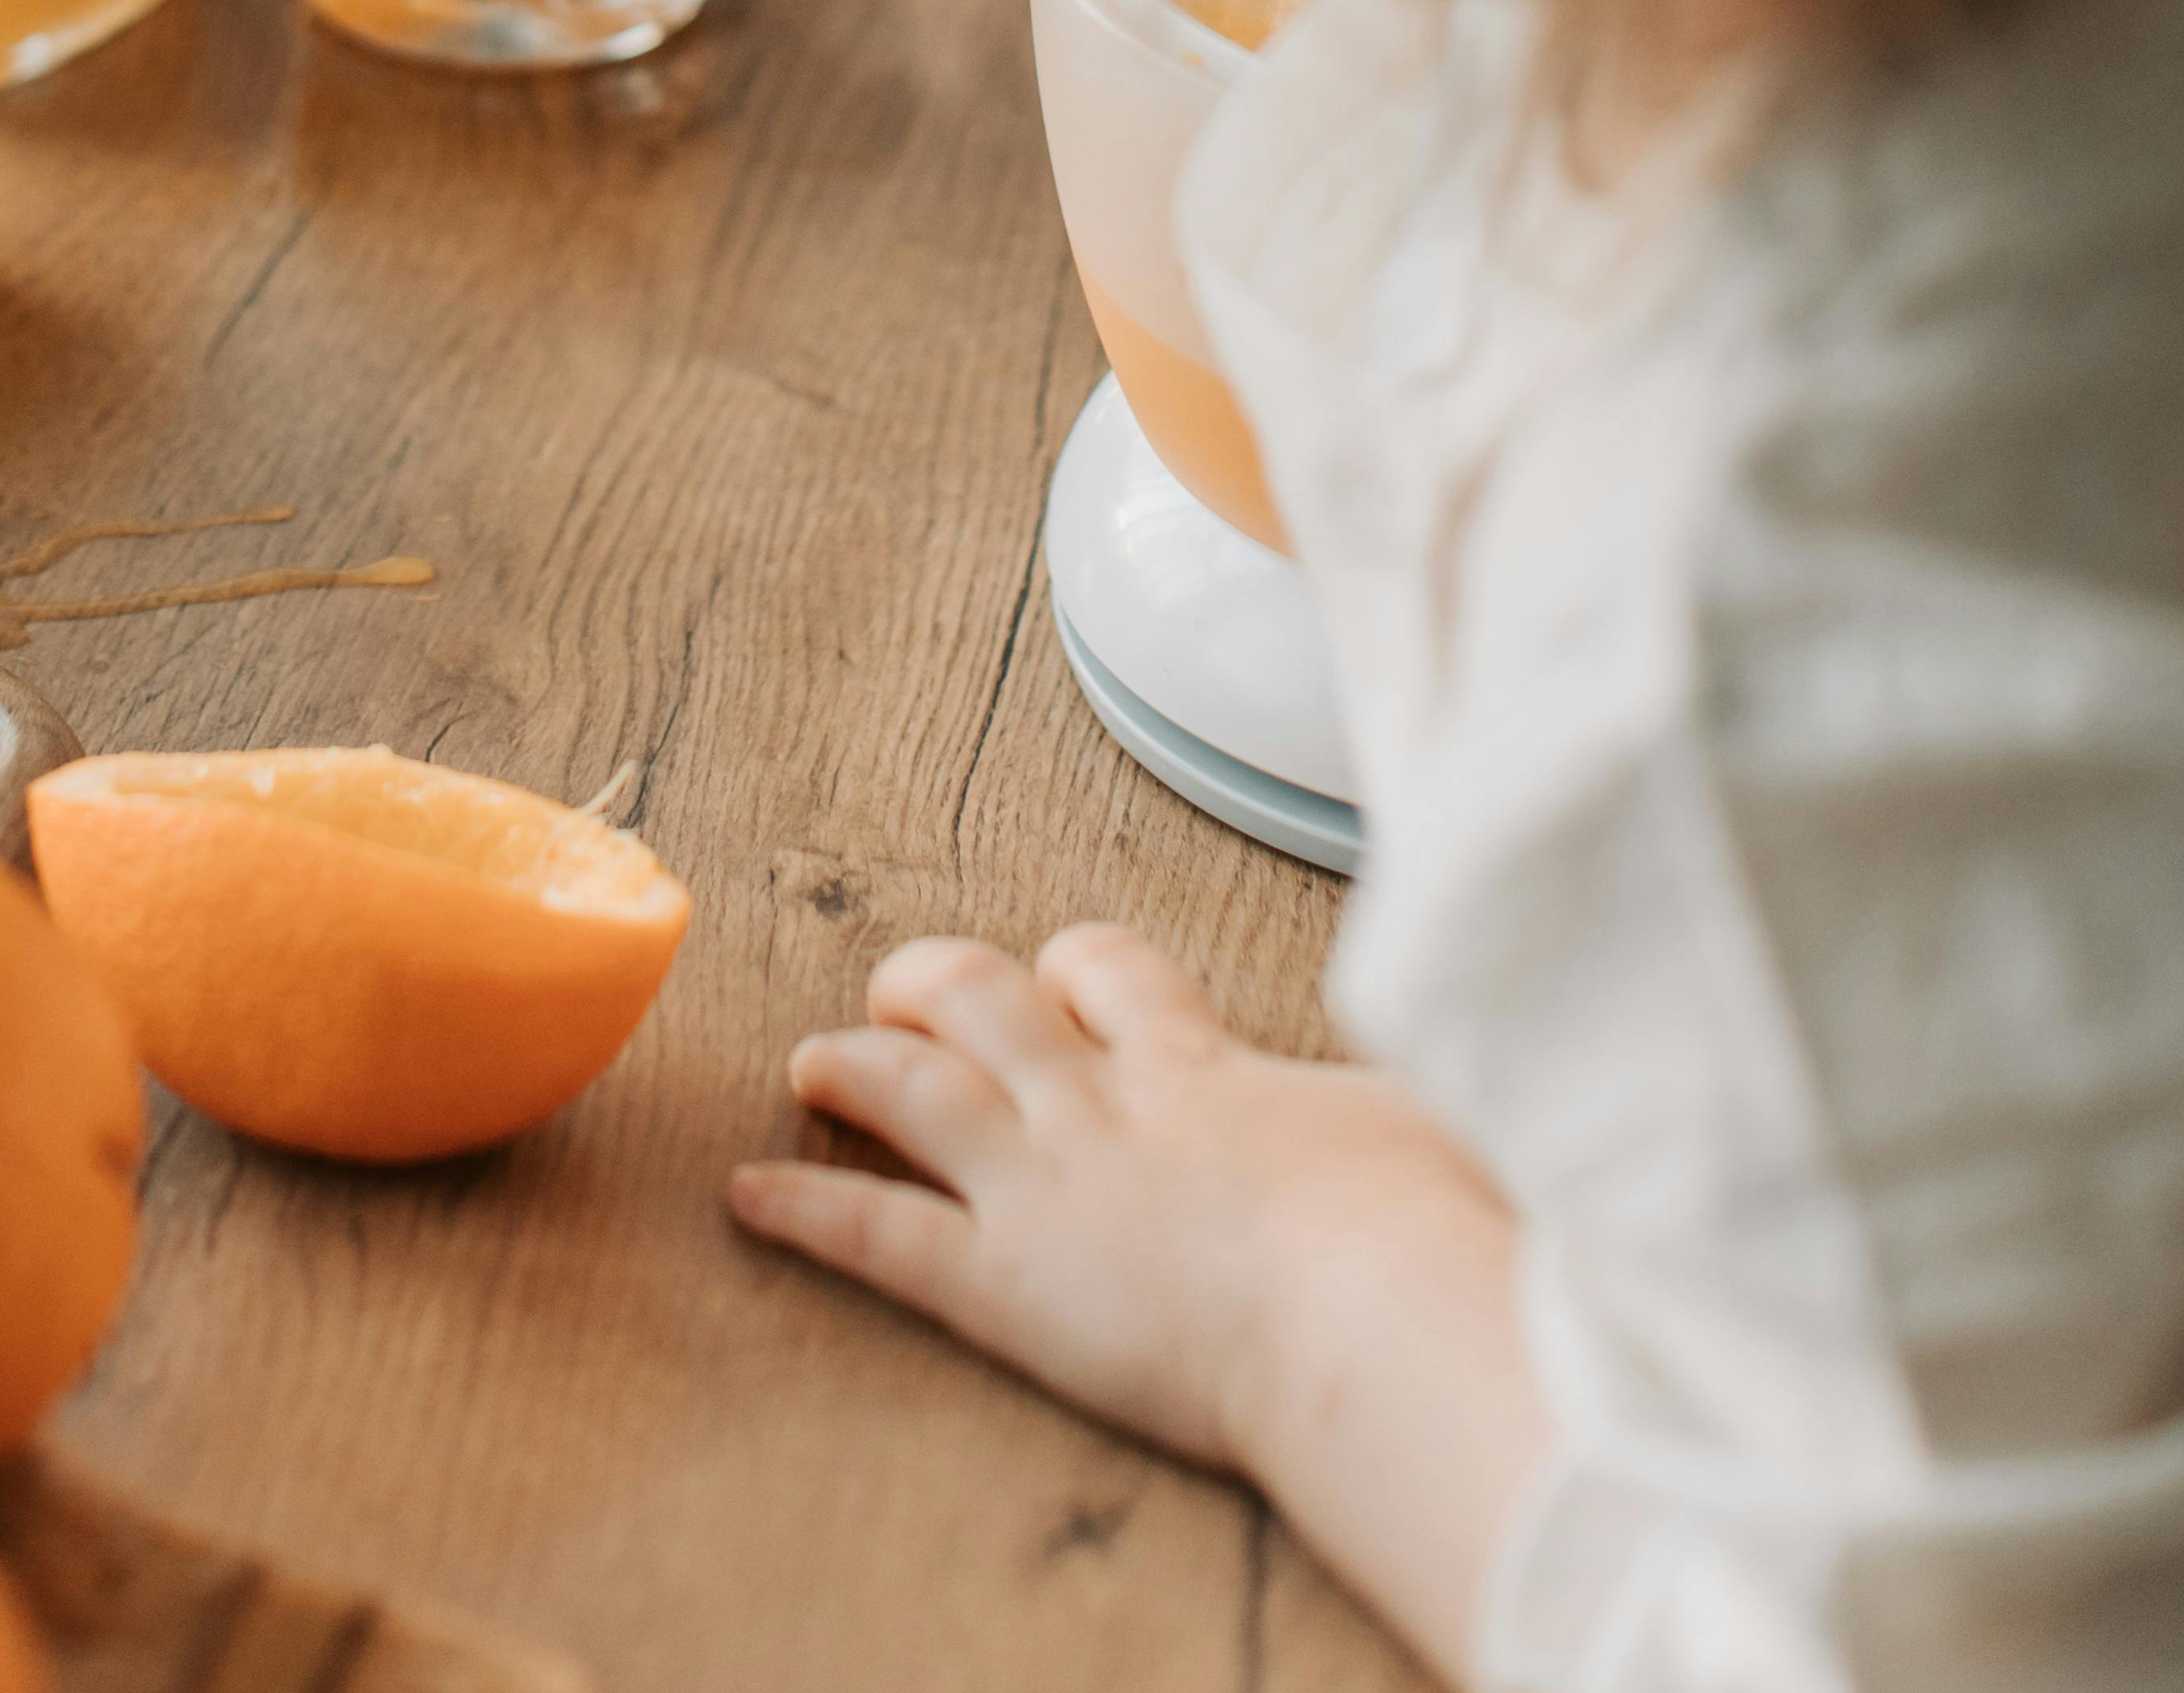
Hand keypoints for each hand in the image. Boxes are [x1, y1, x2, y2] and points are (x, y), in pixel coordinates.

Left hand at [738, 923, 1541, 1684]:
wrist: (1376, 1312)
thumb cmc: (1432, 1234)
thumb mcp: (1451, 1136)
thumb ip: (1443, 1107)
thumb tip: (1536, 1076)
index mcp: (1207, 1071)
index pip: (1116, 975)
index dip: (1078, 967)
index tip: (1064, 973)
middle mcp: (1110, 1106)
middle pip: (991, 999)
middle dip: (935, 982)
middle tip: (901, 986)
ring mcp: (1049, 1185)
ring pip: (917, 1089)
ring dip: (852, 1066)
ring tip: (809, 1062)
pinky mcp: (1008, 1283)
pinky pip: (880, 1235)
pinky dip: (804, 1210)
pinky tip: (743, 1197)